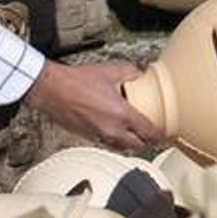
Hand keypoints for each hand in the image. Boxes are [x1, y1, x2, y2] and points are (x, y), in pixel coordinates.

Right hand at [24, 59, 162, 151]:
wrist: (52, 90)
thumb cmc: (78, 80)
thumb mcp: (111, 70)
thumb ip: (131, 73)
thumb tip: (140, 76)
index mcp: (122, 114)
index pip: (148, 132)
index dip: (159, 135)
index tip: (164, 134)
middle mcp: (112, 129)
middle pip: (137, 145)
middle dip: (147, 142)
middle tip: (152, 135)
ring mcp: (99, 135)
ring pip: (121, 147)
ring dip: (130, 142)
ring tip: (135, 134)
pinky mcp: (87, 136)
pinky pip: (107, 142)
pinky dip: (115, 140)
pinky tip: (115, 129)